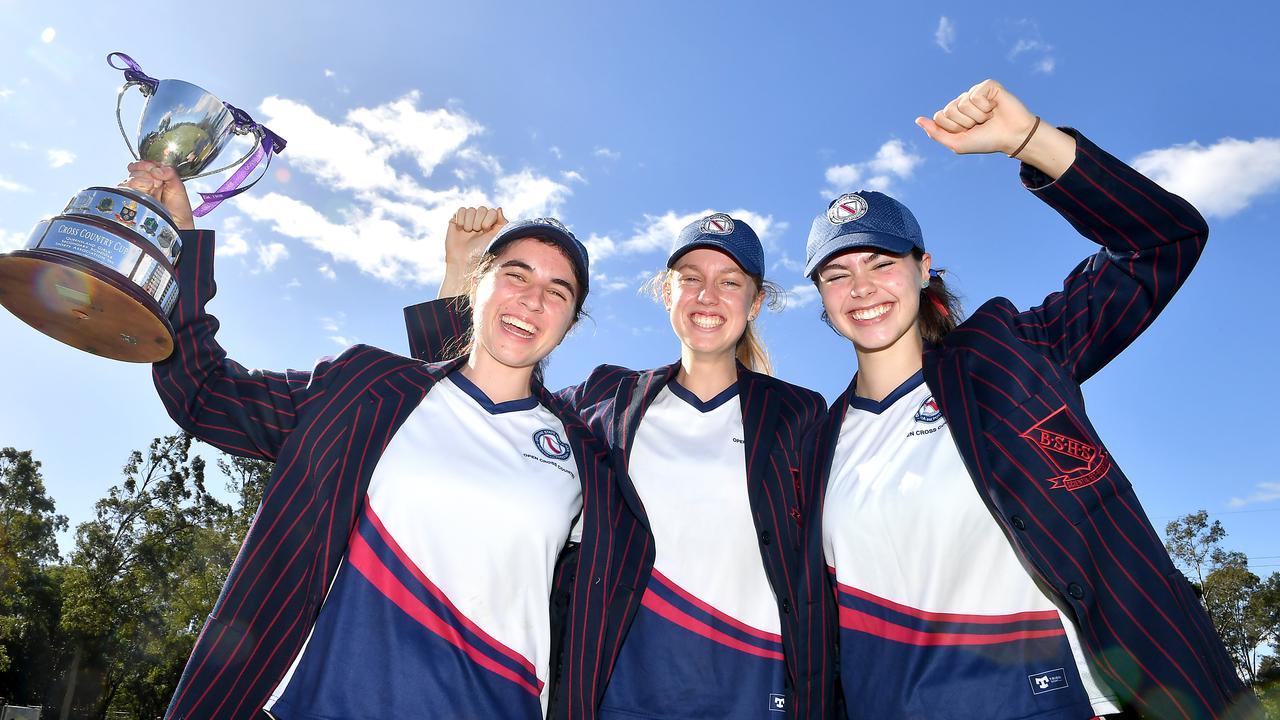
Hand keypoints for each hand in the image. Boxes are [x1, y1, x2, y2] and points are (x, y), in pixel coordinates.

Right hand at [120, 161, 194, 229]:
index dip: (148, 164)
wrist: (177, 227)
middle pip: (135, 169)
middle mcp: (144, 184)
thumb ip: (170, 174)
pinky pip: (123, 189)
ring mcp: (136, 193)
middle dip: (145, 171)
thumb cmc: (179, 211)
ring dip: (139, 179)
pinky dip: (133, 186)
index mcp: (156, 178)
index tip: (155, 168)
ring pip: (128, 178)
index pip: (145, 164)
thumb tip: (157, 169)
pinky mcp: (130, 201)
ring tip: (151, 187)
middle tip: (156, 181)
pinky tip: (143, 190)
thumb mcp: (179, 188)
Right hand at [439, 206, 505, 297]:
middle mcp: (480, 221)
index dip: (489, 219)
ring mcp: (468, 221)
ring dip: (470, 221)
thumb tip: (499, 208)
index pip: (492, 211)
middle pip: (481, 209)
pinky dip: (461, 218)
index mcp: (491, 225)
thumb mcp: (496, 237)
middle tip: (476, 231)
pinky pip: (460, 210)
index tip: (486, 230)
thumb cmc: (482, 252)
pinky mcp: (456, 221)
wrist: (464, 261)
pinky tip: (461, 228)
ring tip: (468, 232)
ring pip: (471, 209)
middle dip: (479, 221)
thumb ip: (502, 222)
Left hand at [914, 79, 1036, 155]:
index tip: (968, 132)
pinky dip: (985, 107)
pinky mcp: (988, 85)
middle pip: (948, 110)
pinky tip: (994, 108)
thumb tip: (918, 120)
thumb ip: (936, 133)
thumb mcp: (957, 143)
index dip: (953, 128)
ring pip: (962, 104)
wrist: (1012, 137)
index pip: (939, 117)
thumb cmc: (986, 141)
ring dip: (977, 117)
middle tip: (979, 125)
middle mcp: (962, 101)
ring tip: (988, 118)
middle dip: (965, 123)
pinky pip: (976, 95)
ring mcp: (974, 92)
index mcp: (954, 114)